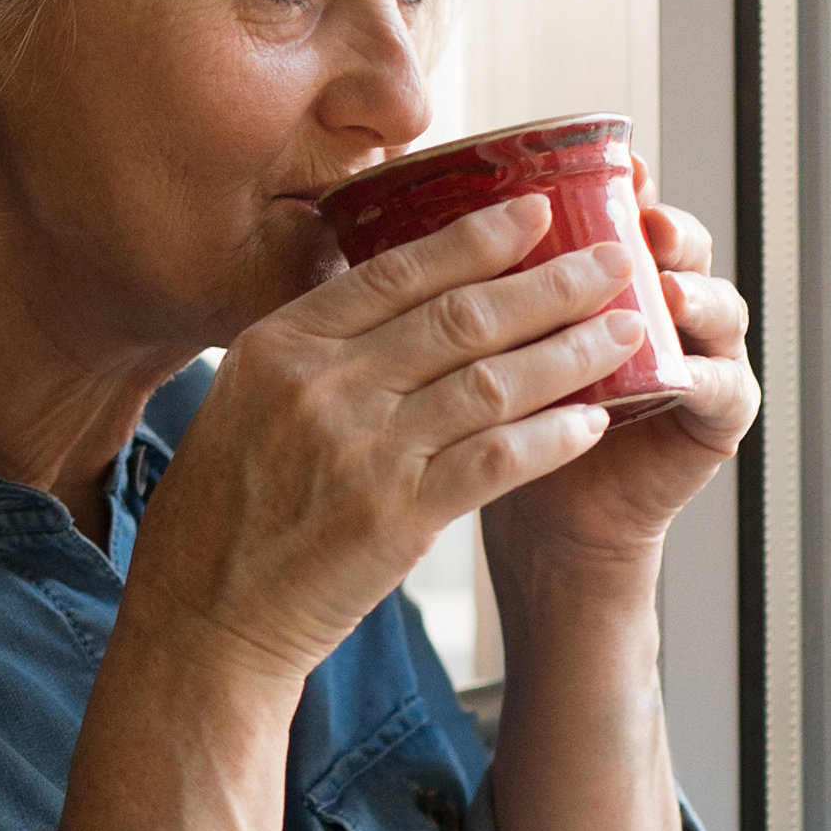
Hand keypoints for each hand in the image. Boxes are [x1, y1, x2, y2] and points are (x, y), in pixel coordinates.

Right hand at [120, 193, 643, 687]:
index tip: (537, 212)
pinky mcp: (397, 517)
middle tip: (613, 260)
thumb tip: (392, 299)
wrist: (204, 618)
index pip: (396, 272)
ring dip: (571, 352)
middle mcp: (320, 387)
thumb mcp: (240, 403)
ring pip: (491, 382)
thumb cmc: (222, 513)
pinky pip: (497, 460)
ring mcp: (361, 451)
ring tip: (626, 332)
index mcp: (278, 347)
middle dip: (550, 283)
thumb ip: (312, 351)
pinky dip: (552, 436)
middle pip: (459, 316)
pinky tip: (594, 421)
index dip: (477, 238)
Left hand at [480, 157, 758, 578]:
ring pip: (715, 304)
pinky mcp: (715, 416)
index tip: (605, 164)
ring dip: (695, 290)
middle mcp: (656, 303)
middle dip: (662, 224)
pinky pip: (723, 387)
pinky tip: (680, 371)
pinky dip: (703, 374)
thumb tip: (389, 214)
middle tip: (643, 215)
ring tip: (666, 288)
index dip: (615, 184)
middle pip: (676, 245)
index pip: (619, 212)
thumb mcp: (481, 348)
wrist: (539, 521)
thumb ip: (467, 287)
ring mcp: (696, 354)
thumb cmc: (500, 425)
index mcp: (601, 276)